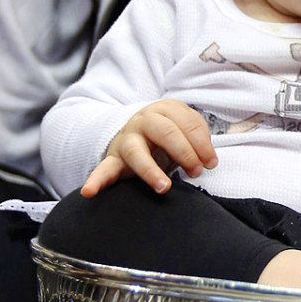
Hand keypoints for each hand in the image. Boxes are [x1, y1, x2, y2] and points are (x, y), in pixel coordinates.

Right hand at [80, 99, 217, 197]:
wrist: (137, 133)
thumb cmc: (168, 135)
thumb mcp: (185, 129)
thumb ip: (198, 139)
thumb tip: (208, 161)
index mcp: (165, 109)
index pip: (187, 123)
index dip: (202, 144)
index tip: (211, 163)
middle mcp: (143, 120)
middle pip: (166, 132)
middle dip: (185, 153)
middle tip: (197, 172)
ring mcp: (126, 138)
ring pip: (137, 152)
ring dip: (151, 170)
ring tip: (163, 187)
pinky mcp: (113, 158)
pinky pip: (103, 169)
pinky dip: (96, 181)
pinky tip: (89, 192)